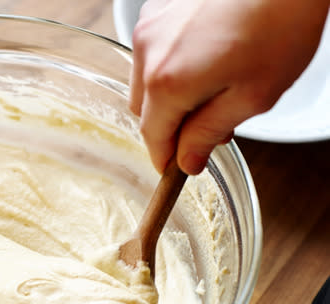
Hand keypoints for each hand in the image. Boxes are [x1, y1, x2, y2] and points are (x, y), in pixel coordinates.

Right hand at [129, 0, 327, 173]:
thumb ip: (210, 133)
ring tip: (214, 84)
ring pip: (145, 79)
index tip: (177, 167)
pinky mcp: (158, 9)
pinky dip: (171, 63)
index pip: (153, 136)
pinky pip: (153, 50)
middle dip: (171, 123)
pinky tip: (208, 54)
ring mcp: (149, 27)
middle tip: (211, 125)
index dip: (165, 157)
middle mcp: (148, 53)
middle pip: (144, 109)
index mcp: (167, 83)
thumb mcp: (252, 95)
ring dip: (170, 93)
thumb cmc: (279, 24)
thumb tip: (187, 160)